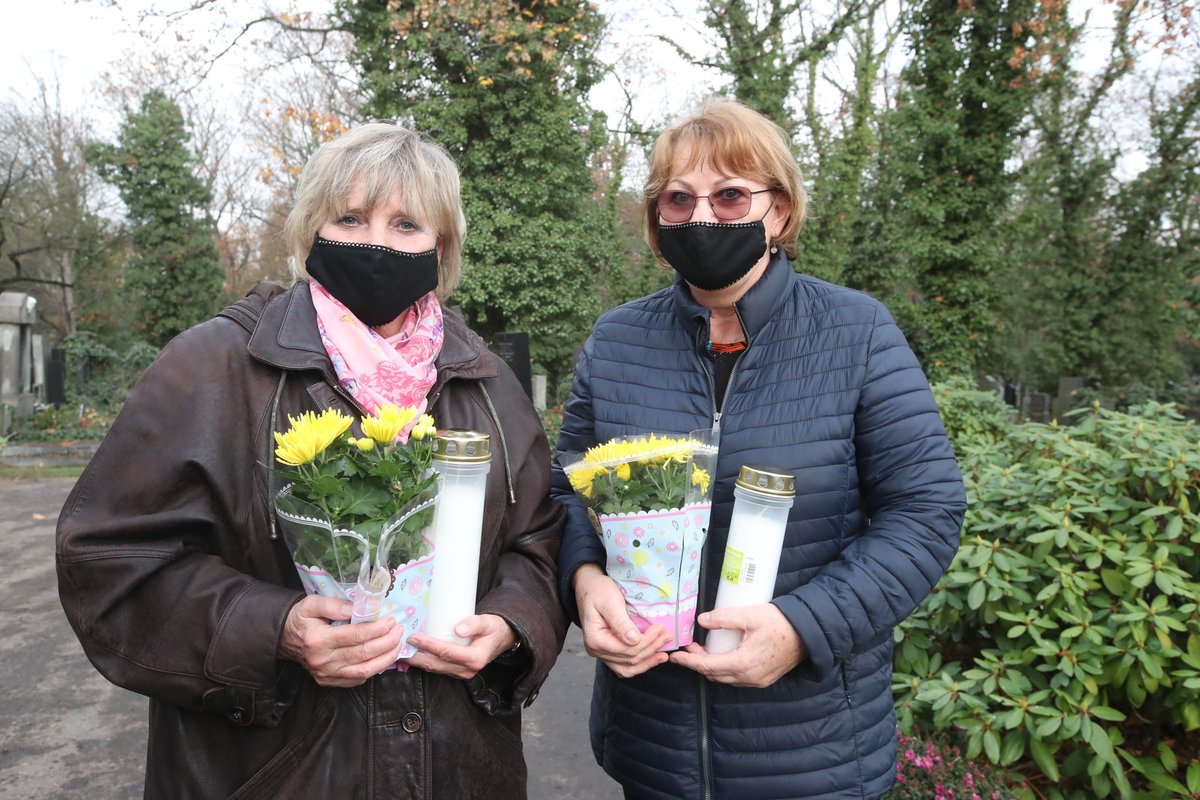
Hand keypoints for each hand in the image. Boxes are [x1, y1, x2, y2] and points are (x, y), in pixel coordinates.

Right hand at [279, 595, 403, 687]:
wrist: (285, 639)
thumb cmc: (301, 619)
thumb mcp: (311, 603)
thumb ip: (334, 604)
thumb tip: (357, 607)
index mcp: (318, 640)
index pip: (356, 636)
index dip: (378, 629)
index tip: (390, 621)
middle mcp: (323, 661)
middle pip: (364, 654)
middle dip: (387, 642)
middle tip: (399, 630)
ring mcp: (326, 674)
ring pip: (364, 671)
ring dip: (386, 658)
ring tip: (397, 644)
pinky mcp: (330, 682)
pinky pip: (357, 679)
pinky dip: (374, 669)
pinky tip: (384, 656)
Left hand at [406, 613, 516, 679]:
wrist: (502, 639)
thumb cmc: (494, 628)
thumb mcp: (488, 622)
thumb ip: (474, 624)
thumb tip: (458, 629)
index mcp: (475, 658)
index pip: (447, 653)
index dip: (429, 645)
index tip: (414, 637)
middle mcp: (467, 670)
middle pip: (436, 664)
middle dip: (415, 657)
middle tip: (398, 646)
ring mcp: (461, 673)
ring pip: (434, 668)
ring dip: (417, 661)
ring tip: (401, 651)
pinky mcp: (456, 672)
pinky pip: (437, 668)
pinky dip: (424, 661)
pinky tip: (413, 654)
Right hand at [573, 564, 670, 676]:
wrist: (589, 587)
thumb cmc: (598, 590)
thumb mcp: (610, 602)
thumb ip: (621, 623)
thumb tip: (635, 640)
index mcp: (595, 640)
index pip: (626, 649)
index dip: (646, 642)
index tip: (660, 629)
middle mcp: (596, 650)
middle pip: (629, 659)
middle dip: (651, 648)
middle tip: (668, 636)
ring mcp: (602, 653)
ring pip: (628, 668)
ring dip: (648, 660)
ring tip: (664, 654)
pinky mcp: (608, 651)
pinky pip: (624, 665)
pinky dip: (640, 663)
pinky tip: (653, 657)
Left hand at [668, 604, 805, 687]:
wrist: (808, 633)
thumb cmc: (780, 623)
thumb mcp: (750, 615)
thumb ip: (724, 618)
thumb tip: (702, 619)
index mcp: (743, 664)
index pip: (708, 666)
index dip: (689, 662)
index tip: (676, 657)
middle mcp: (749, 677)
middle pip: (714, 675)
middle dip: (698, 663)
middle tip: (690, 647)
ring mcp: (757, 680)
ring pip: (726, 678)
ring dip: (712, 667)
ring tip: (703, 650)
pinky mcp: (764, 678)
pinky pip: (737, 678)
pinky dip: (725, 669)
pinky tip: (723, 656)